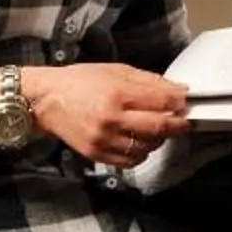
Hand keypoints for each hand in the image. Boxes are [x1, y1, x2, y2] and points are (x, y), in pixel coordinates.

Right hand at [27, 63, 190, 168]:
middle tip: (183, 121)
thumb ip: (149, 81)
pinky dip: (141, 153)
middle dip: (178, 124)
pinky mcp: (97, 154)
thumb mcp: (116, 70)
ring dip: (159, 139)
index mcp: (117, 94)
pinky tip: (140, 142)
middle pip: (159, 127)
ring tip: (157, 129)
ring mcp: (104, 139)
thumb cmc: (79, 82)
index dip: (179, 102)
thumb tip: (176, 90)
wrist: (47, 100)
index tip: (184, 101)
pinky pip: (129, 161)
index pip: (161, 101)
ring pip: (147, 147)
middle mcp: (111, 119)